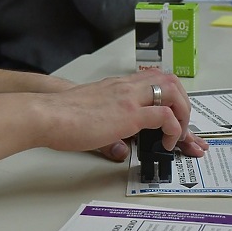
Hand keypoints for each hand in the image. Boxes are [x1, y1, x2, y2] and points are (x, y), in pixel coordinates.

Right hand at [38, 70, 207, 159]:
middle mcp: (127, 87)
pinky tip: (166, 143)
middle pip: (171, 82)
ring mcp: (130, 99)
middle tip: (184, 127)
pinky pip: (164, 116)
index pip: (155, 83)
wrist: (46, 114)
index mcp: (119, 86)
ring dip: (183, 114)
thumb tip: (122, 148)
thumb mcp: (94, 117)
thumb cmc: (61, 117)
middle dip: (184, 104)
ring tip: (179, 135)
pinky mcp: (129, 115)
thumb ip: (112, 131)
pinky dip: (173, 130)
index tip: (179, 119)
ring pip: (173, 93)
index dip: (172, 100)